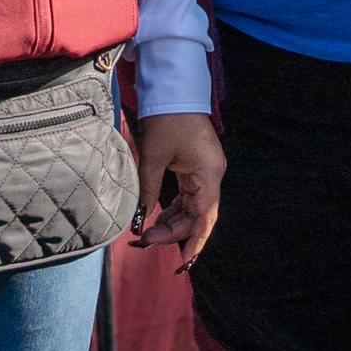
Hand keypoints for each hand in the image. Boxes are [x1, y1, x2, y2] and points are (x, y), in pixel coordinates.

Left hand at [134, 110, 226, 263]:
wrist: (172, 89)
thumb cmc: (165, 119)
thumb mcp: (151, 157)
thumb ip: (147, 191)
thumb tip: (138, 221)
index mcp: (207, 173)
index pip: (205, 217)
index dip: (194, 241)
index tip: (182, 261)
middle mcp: (212, 175)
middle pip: (198, 215)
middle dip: (174, 233)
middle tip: (145, 243)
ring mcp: (205, 171)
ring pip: (192, 207)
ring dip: (173, 222)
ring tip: (147, 235)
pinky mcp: (196, 166)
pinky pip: (188, 195)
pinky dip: (173, 209)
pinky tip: (156, 218)